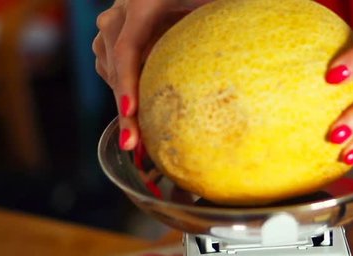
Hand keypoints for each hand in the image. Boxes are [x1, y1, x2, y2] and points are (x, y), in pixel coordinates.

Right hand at [92, 0, 205, 150]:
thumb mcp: (206, 3)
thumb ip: (210, 16)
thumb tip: (243, 43)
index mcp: (141, 4)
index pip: (126, 49)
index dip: (126, 83)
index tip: (131, 111)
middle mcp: (119, 15)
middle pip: (114, 67)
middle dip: (124, 110)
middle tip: (133, 144)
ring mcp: (111, 26)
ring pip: (109, 71)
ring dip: (125, 104)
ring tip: (138, 138)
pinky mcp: (110, 38)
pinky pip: (110, 69)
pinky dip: (125, 91)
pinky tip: (140, 111)